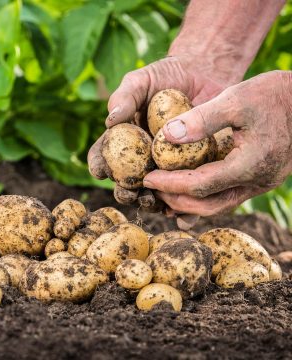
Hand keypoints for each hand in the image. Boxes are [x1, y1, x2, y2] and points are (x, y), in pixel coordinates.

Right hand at [87, 56, 230, 224]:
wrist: (205, 75)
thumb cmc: (166, 76)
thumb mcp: (142, 80)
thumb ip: (125, 97)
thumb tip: (111, 120)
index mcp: (123, 142)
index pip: (103, 157)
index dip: (99, 166)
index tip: (101, 170)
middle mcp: (141, 159)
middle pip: (126, 184)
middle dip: (125, 193)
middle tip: (130, 192)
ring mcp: (167, 169)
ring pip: (155, 195)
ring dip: (153, 204)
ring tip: (157, 202)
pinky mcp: (193, 172)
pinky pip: (187, 195)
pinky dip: (185, 211)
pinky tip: (185, 216)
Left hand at [143, 70, 291, 215]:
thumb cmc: (273, 94)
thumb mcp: (236, 98)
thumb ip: (202, 119)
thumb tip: (166, 136)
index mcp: (250, 164)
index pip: (200, 185)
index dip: (170, 184)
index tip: (147, 178)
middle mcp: (257, 181)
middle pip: (208, 205)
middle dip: (176, 200)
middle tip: (151, 190)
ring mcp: (260, 183)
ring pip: (219, 205)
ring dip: (189, 203)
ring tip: (164, 194)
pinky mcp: (260, 179)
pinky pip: (227, 196)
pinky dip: (204, 196)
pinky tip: (186, 189)